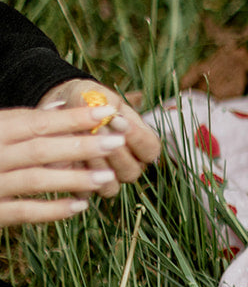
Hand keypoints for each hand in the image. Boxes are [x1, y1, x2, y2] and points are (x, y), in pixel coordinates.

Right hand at [0, 102, 131, 225]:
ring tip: (107, 176)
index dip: (73, 117)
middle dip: (80, 145)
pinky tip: (80, 206)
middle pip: (40, 148)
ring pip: (34, 179)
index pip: (37, 121)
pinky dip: (52, 210)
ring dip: (73, 178)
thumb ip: (18, 120)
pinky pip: (22, 212)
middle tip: (117, 141)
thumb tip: (59, 106)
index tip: (108, 110)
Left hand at [36, 78, 161, 195]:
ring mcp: (108, 179)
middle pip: (132, 171)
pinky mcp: (84, 188)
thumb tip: (109, 114)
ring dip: (95, 166)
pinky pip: (85, 193)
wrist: (58, 109)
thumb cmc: (84, 100)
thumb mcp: (96, 93)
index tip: (117, 120)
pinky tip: (65, 158)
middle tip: (95, 131)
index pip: (151, 150)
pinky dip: (75, 177)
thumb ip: (106, 102)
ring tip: (79, 145)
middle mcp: (129, 165)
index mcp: (141, 144)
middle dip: (113, 152)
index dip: (137, 138)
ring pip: (111, 186)